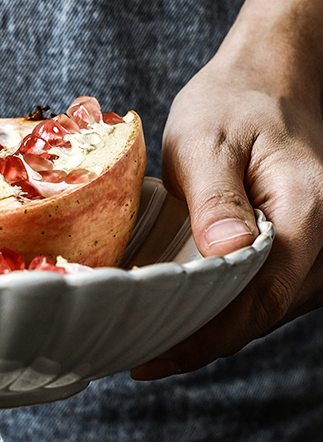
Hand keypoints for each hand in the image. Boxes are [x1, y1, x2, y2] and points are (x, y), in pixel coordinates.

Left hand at [132, 0, 322, 380]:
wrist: (270, 82)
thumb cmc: (235, 103)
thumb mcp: (208, 140)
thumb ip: (216, 198)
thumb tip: (226, 254)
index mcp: (308, 212)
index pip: (260, 300)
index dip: (204, 338)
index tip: (150, 359)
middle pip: (262, 316)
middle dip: (199, 342)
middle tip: (136, 357)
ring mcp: (318, 254)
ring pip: (264, 313)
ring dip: (210, 332)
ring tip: (149, 342)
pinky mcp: (301, 257)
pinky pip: (265, 298)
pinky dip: (224, 312)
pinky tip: (180, 318)